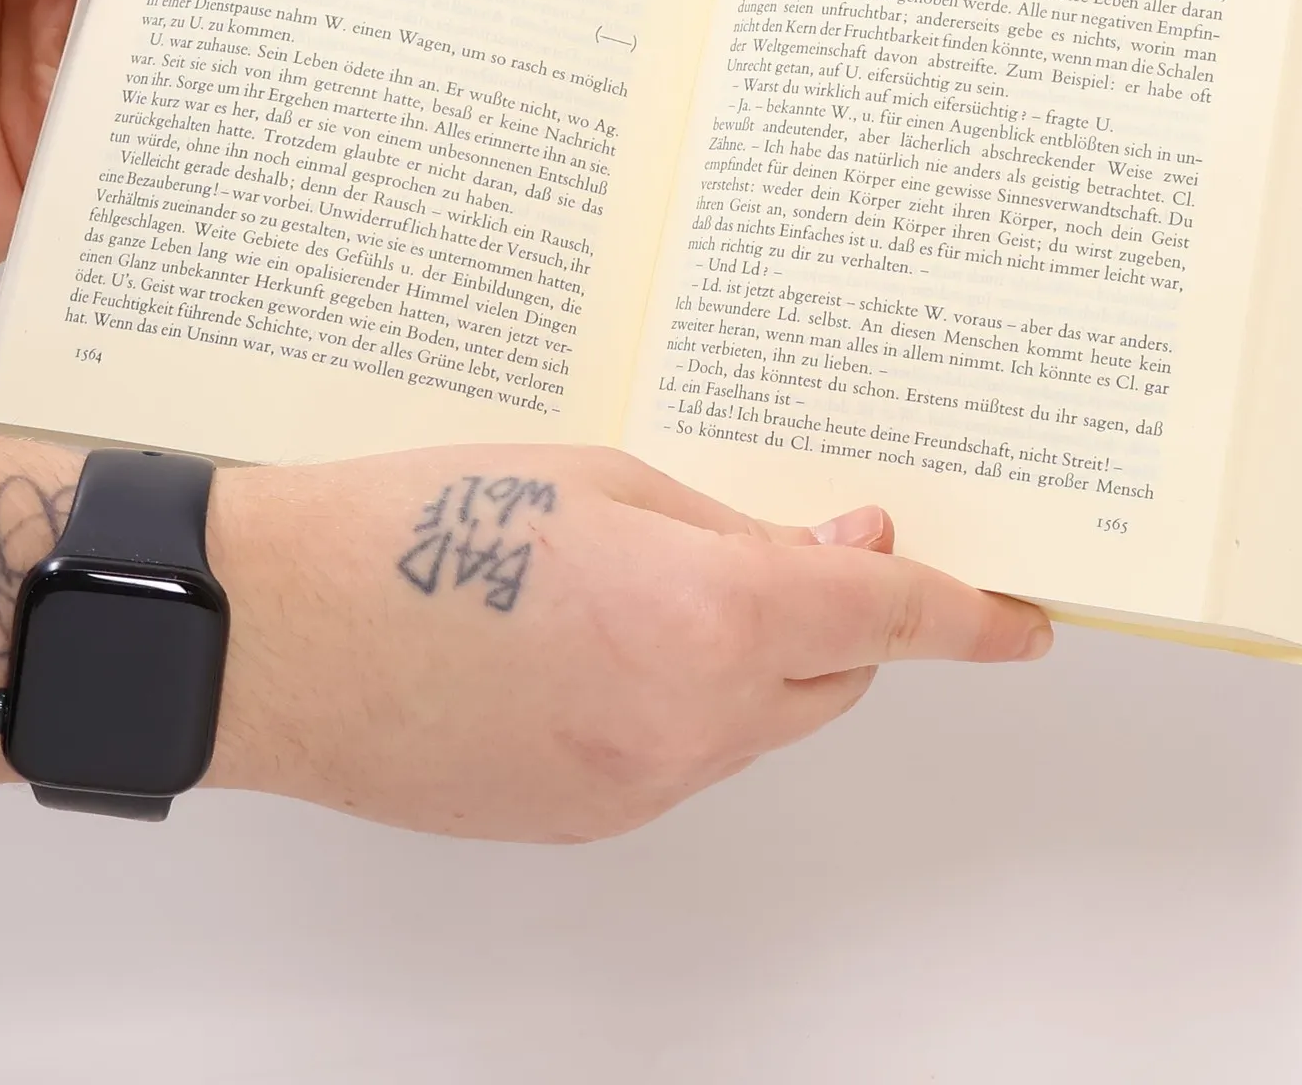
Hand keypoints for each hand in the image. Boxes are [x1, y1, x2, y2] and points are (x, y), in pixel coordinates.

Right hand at [208, 444, 1051, 840]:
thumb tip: (824, 555)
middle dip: (842, 617)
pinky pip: (681, 759)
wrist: (280, 630)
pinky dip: (684, 703)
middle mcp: (689, 723)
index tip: (1021, 619)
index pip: (888, 620)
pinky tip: (601, 642)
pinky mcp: (581, 820)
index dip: (969, 616)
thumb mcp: (602, 480)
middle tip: (812, 544)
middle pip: (832, 680)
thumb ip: (733, 528)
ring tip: (656, 579)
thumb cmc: (419, 524)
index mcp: (708, 618)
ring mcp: (634, 787)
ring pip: (758, 724)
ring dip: (756, 660)